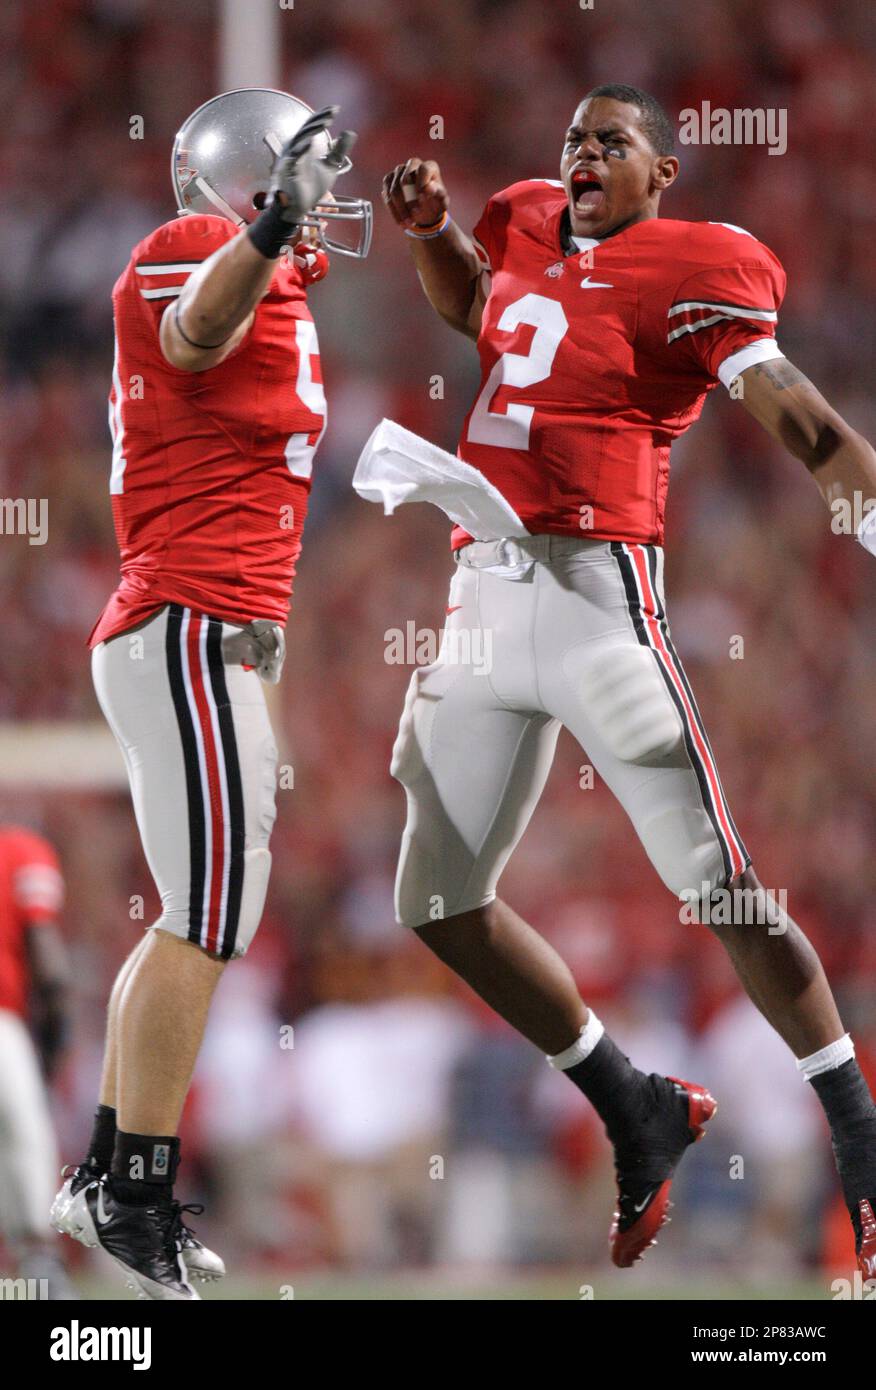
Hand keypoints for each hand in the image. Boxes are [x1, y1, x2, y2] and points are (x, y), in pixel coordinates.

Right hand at [269, 105, 357, 223]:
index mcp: (304, 147)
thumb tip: (351, 133)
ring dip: (312, 131)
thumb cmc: (311, 187)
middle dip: (319, 120)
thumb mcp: (330, 166)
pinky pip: (293, 159)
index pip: (313, 127)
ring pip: (300, 140)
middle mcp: (296, 150)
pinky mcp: (289, 172)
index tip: (336, 109)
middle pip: (307, 129)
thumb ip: (339, 151)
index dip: (322, 117)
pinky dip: (300, 150)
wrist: (301, 207)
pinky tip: (310, 142)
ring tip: (325, 122)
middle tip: (333, 112)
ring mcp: (291, 160)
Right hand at [382, 157, 448, 228]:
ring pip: (394, 190)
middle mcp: (412, 165)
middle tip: (415, 214)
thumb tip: (429, 188)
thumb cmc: (436, 203)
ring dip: (401, 209)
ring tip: (409, 223)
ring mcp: (399, 172)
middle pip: (404, 179)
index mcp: (429, 167)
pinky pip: (387, 196)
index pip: (423, 169)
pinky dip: (393, 211)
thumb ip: (439, 193)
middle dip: (408, 199)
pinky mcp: (388, 181)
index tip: (422, 198)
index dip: (422, 183)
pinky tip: (401, 221)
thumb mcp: (442, 201)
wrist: (425, 210)